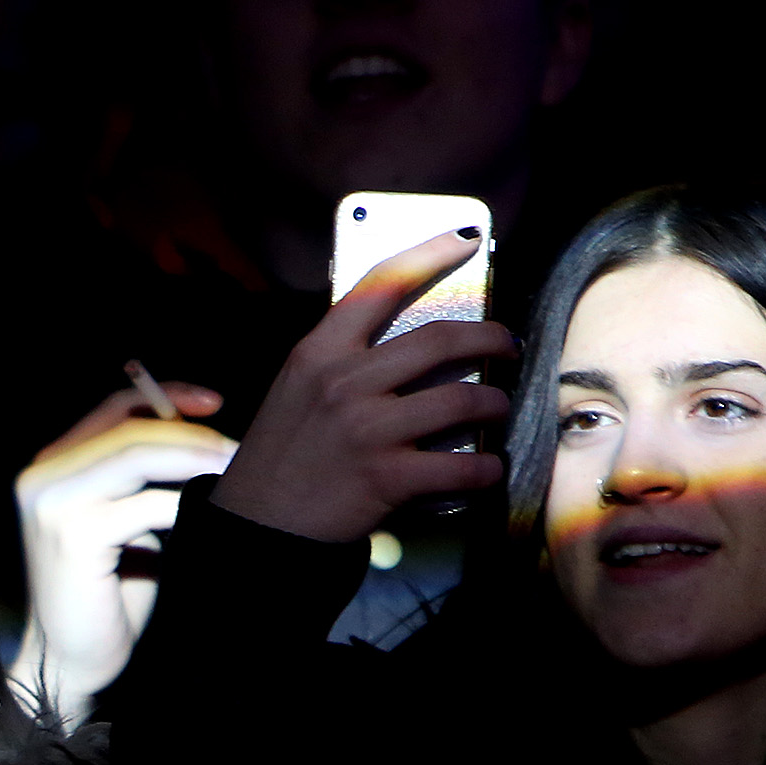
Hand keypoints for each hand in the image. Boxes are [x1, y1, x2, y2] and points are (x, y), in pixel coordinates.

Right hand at [10, 387, 234, 726]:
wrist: (74, 660)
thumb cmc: (110, 597)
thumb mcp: (128, 523)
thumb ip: (144, 480)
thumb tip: (205, 439)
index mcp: (53, 466)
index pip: (114, 409)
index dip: (167, 397)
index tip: (217, 405)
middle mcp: (42, 476)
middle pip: (128, 428)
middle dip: (192, 433)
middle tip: (241, 450)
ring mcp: (52, 504)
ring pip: (134, 454)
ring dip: (194, 458)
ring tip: (235, 469)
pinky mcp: (72, 535)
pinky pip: (143, 505)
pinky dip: (183, 504)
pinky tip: (210, 510)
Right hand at [215, 227, 514, 543]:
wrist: (258, 527)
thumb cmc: (281, 456)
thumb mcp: (296, 390)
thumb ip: (342, 361)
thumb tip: (410, 344)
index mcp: (319, 353)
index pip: (380, 284)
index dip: (430, 252)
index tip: (466, 237)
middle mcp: (345, 382)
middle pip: (441, 339)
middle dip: (491, 339)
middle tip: (507, 347)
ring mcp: (368, 430)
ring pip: (463, 399)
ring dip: (494, 404)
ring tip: (497, 410)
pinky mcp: (387, 478)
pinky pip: (461, 466)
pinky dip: (485, 469)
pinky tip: (488, 469)